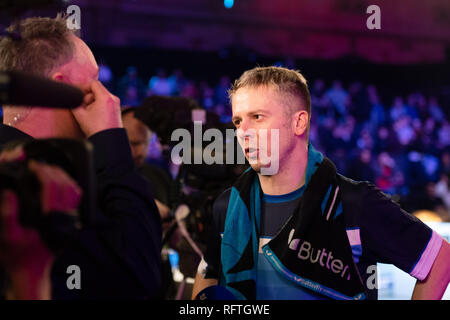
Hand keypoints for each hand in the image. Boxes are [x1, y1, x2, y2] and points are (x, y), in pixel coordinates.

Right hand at [0, 154, 81, 298]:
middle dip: (53, 171)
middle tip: (39, 165)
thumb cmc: (17, 255)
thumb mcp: (6, 236)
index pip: (52, 186)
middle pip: (66, 185)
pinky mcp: (71, 222)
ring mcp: (70, 220)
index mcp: (50, 219)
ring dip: (63, 177)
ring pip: (74, 191)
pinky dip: (69, 186)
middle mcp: (64, 218)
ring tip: (48, 170)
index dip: (43, 172)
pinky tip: (59, 183)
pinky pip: (76, 200)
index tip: (33, 166)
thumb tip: (9, 193)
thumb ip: (7, 215)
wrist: (30, 271)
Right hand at [72, 80, 122, 136]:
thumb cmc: (95, 129)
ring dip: (92, 101)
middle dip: (87, 96)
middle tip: (82, 106)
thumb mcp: (80, 114)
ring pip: (101, 96)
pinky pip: (105, 102)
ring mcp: (116, 104)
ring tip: (87, 113)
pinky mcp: (116, 110)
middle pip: (97, 90)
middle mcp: (113, 99)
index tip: (77, 93)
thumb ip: (73, 102)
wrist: (108, 142)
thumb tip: (70, 96)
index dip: (83, 86)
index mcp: (106, 97)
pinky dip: (98, 105)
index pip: (93, 83)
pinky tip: (94, 115)